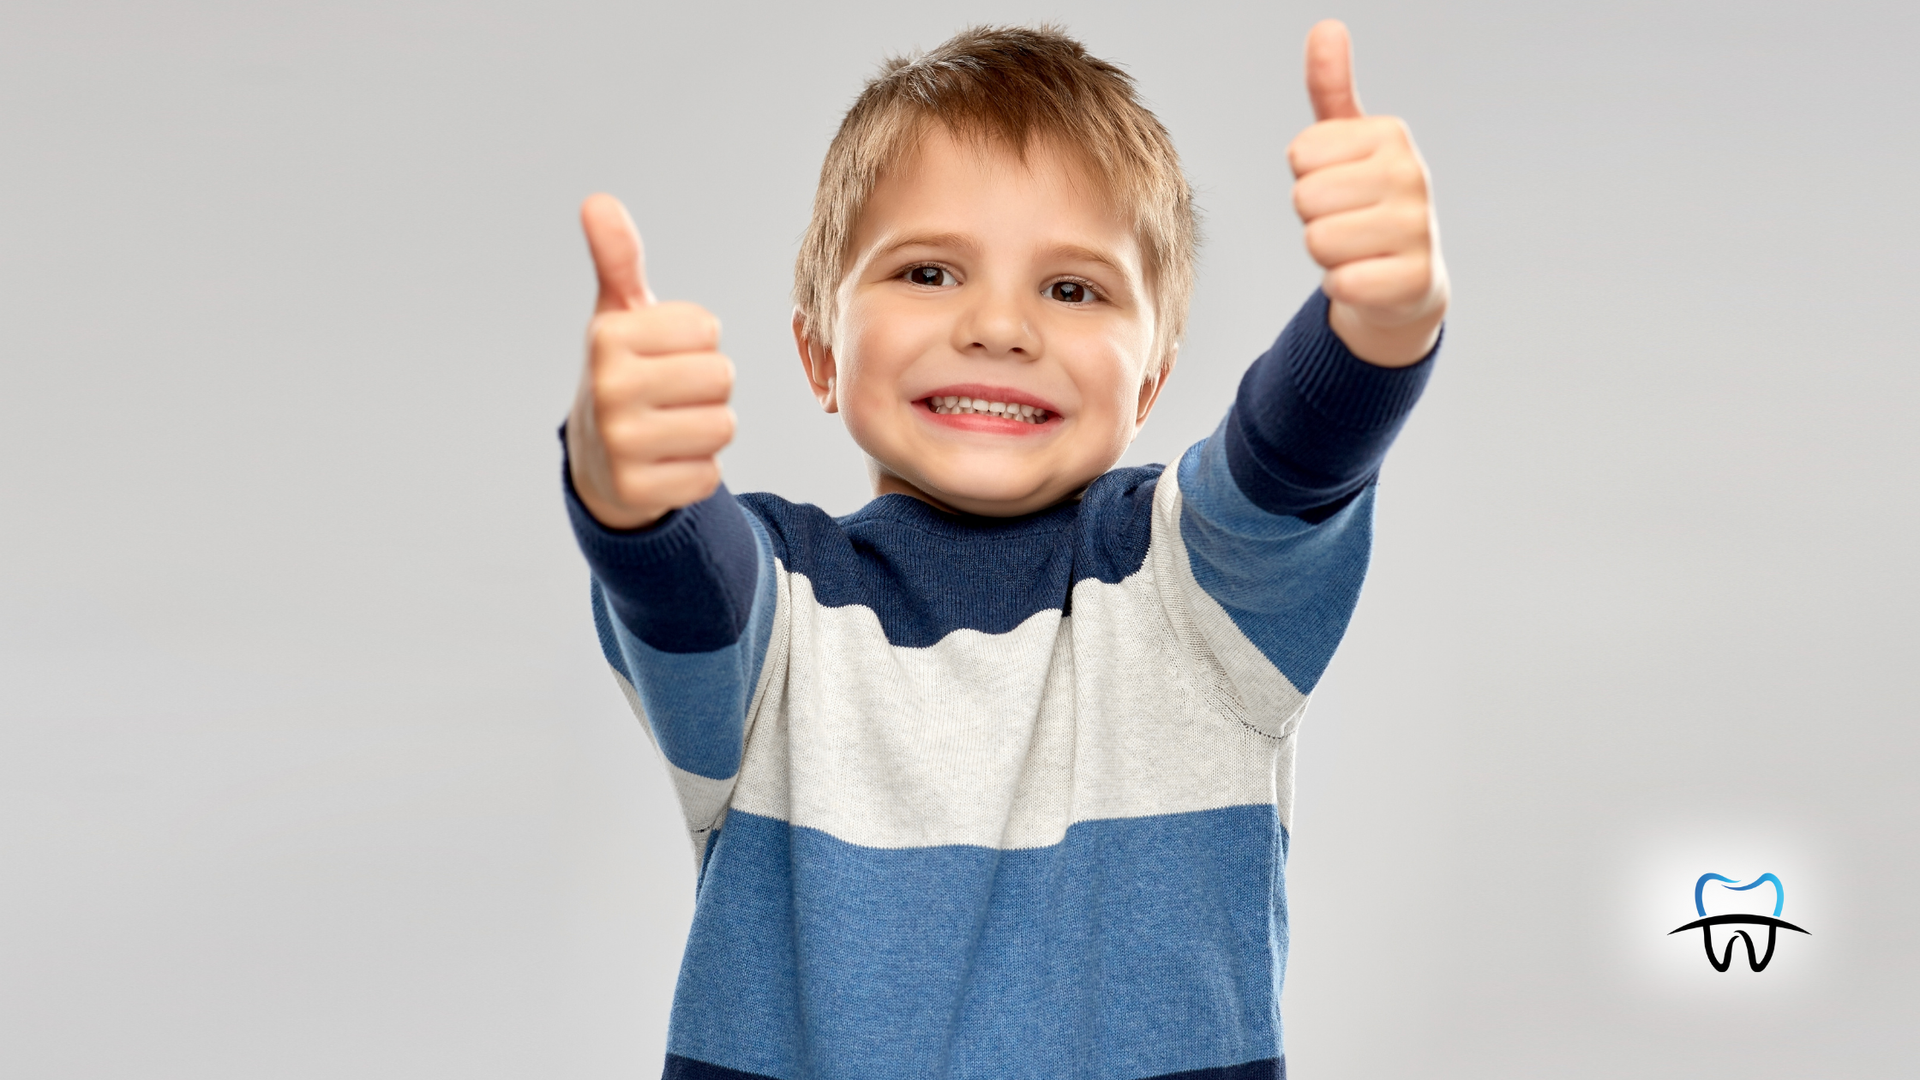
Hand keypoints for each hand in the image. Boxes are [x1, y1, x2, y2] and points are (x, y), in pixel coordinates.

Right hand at [566, 194, 735, 528]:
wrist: (595, 461)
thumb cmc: (623, 373)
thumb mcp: (618, 316)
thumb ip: (619, 260)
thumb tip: (598, 200)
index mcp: (608, 337)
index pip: (707, 328)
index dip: (697, 343)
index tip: (664, 355)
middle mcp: (608, 388)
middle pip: (721, 376)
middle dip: (708, 387)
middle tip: (671, 396)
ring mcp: (620, 444)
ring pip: (723, 426)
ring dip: (708, 429)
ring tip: (671, 428)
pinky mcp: (638, 490)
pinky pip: (710, 475)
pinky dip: (697, 471)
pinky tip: (666, 463)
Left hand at [1289, 20, 1448, 366]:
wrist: (1406, 280)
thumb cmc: (1366, 204)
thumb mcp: (1346, 144)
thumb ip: (1330, 90)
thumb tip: (1326, 28)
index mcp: (1390, 135)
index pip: (1300, 154)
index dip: (1306, 177)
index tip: (1337, 186)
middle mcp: (1412, 174)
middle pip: (1305, 197)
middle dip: (1313, 218)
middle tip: (1345, 221)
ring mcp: (1419, 228)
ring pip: (1318, 241)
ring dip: (1326, 255)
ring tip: (1355, 249)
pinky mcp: (1416, 279)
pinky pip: (1341, 283)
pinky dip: (1342, 287)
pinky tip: (1367, 278)